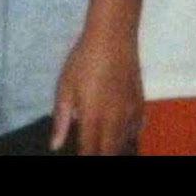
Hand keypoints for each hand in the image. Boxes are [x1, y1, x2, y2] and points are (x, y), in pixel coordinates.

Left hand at [51, 32, 142, 155]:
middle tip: (91, 149)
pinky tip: (120, 134)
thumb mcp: (64, 87)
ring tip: (103, 145)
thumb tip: (55, 145)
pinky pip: (136, 131)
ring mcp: (130, 114)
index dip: (86, 157)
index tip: (81, 155)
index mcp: (93, 117)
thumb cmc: (84, 60)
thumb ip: (61, 119)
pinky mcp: (141, 105)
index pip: (90, 151)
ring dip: (114, 148)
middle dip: (100, 154)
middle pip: (110, 152)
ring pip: (125, 144)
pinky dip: (128, 138)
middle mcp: (115, 120)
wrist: (113, 38)